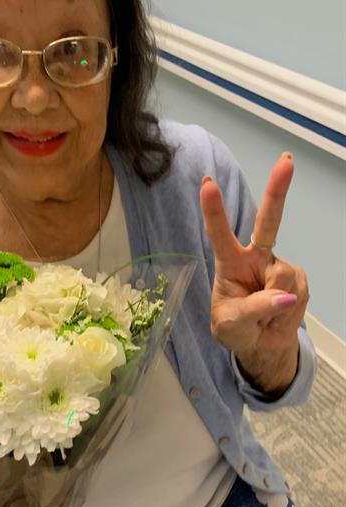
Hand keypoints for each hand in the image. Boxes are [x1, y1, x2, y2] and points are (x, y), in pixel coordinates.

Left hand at [200, 153, 308, 394]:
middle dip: (278, 192)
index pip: (220, 234)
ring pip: (283, 279)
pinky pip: (297, 295)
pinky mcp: (298, 282)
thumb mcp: (230, 325)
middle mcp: (255, 258)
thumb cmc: (234, 328)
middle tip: (287, 162)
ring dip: (274, 306)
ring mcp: (278, 267)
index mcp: (229, 262)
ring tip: (263, 317)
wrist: (259, 345)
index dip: (214, 210)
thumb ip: (252, 310)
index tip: (207, 183)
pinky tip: (278, 317)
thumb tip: (284, 297)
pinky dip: (287, 314)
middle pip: (268, 222)